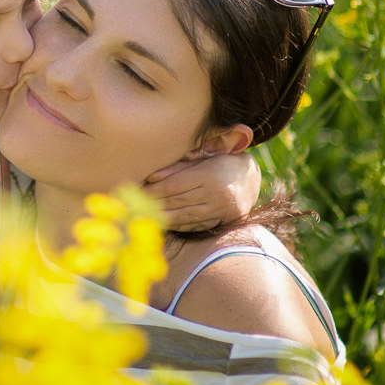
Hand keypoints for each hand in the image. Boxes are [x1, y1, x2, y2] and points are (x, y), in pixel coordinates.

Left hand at [143, 152, 261, 231]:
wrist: (250, 179)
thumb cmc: (219, 163)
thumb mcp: (202, 158)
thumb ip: (176, 167)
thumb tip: (151, 177)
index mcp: (209, 174)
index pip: (174, 185)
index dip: (153, 190)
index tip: (137, 191)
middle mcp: (216, 194)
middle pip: (177, 201)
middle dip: (153, 203)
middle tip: (134, 205)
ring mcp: (219, 210)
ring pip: (184, 216)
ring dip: (161, 217)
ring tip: (142, 216)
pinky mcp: (221, 221)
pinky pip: (194, 226)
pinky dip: (176, 225)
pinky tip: (161, 222)